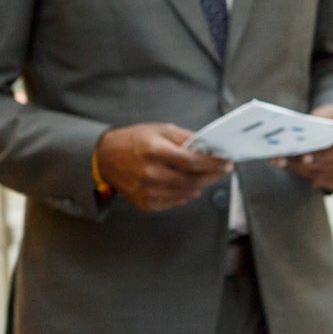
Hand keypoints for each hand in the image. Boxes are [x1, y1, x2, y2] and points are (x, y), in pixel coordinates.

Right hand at [95, 123, 233, 212]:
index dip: (212, 164)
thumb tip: (209, 147)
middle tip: (222, 170)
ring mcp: (147, 191)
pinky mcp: (145, 203)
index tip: (227, 163)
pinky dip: (185, 194)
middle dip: (212, 175)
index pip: (191, 161)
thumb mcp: (159, 130)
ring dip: (200, 185)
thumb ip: (185, 138)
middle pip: (192, 180)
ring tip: (202, 175)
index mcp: (154, 150)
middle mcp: (150, 173)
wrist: (105, 158)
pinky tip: (184, 184)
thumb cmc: (134, 141)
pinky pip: (175, 202)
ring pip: (187, 193)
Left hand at [270, 104, 332, 191]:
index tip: (304, 156)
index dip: (325, 154)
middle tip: (286, 162)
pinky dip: (313, 178)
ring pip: (329, 174)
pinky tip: (298, 171)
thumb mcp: (327, 112)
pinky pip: (329, 183)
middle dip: (309, 163)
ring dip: (306, 171)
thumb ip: (319, 117)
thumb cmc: (332, 121)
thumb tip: (306, 125)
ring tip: (285, 164)